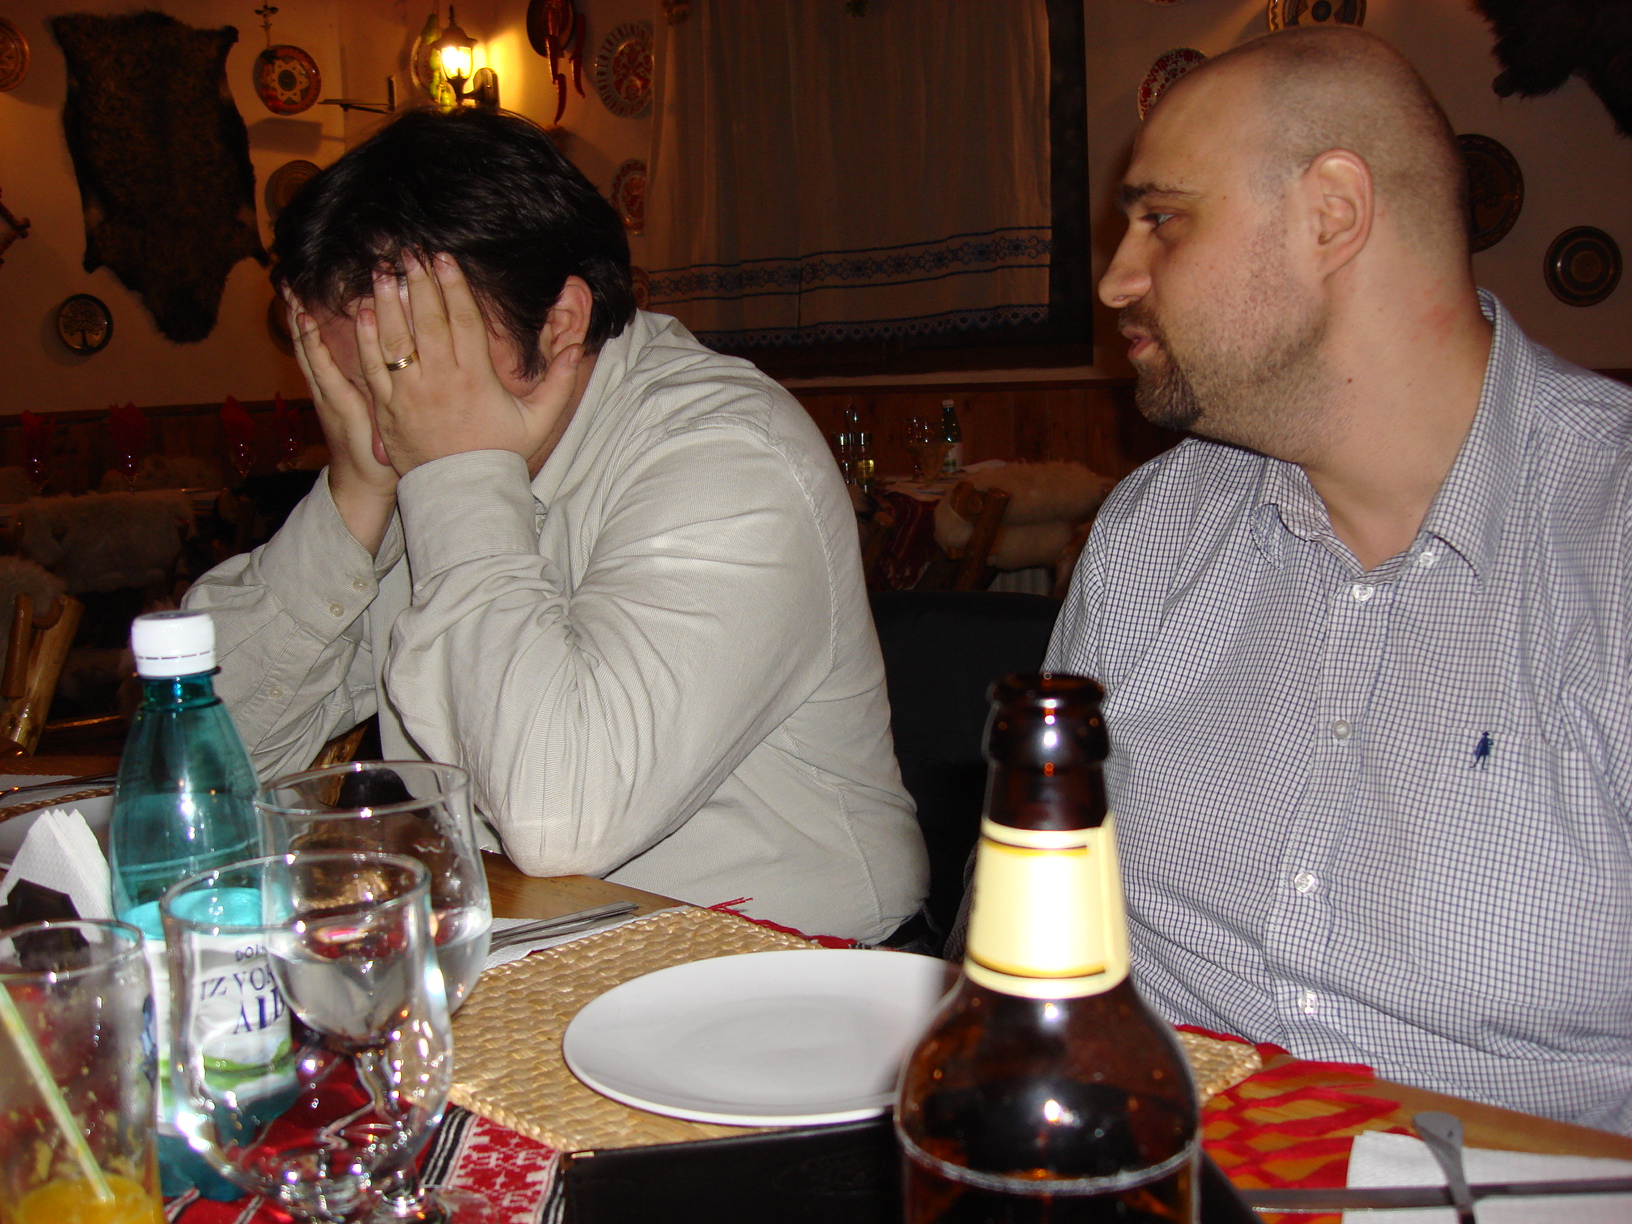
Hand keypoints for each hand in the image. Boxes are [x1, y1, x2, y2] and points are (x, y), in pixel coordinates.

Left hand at [288, 297, 398, 555]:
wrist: (360, 488)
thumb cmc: (378, 465)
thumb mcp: (383, 441)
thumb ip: (383, 416)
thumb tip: (389, 387)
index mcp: (340, 404)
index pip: (319, 365)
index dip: (311, 338)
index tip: (305, 310)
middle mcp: (326, 396)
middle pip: (304, 350)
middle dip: (296, 318)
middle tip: (289, 286)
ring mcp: (323, 397)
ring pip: (304, 353)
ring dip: (296, 322)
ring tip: (291, 293)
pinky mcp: (325, 398)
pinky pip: (311, 361)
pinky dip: (306, 338)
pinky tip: (307, 320)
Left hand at [358, 253, 583, 474]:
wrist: (463, 493)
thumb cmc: (501, 453)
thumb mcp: (539, 420)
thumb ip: (559, 382)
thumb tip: (577, 348)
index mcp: (475, 379)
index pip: (462, 321)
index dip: (453, 286)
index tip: (444, 258)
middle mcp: (439, 382)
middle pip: (427, 320)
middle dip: (419, 282)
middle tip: (411, 253)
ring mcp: (409, 395)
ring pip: (396, 339)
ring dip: (389, 301)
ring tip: (384, 271)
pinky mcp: (387, 409)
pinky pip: (372, 367)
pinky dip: (367, 337)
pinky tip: (366, 310)